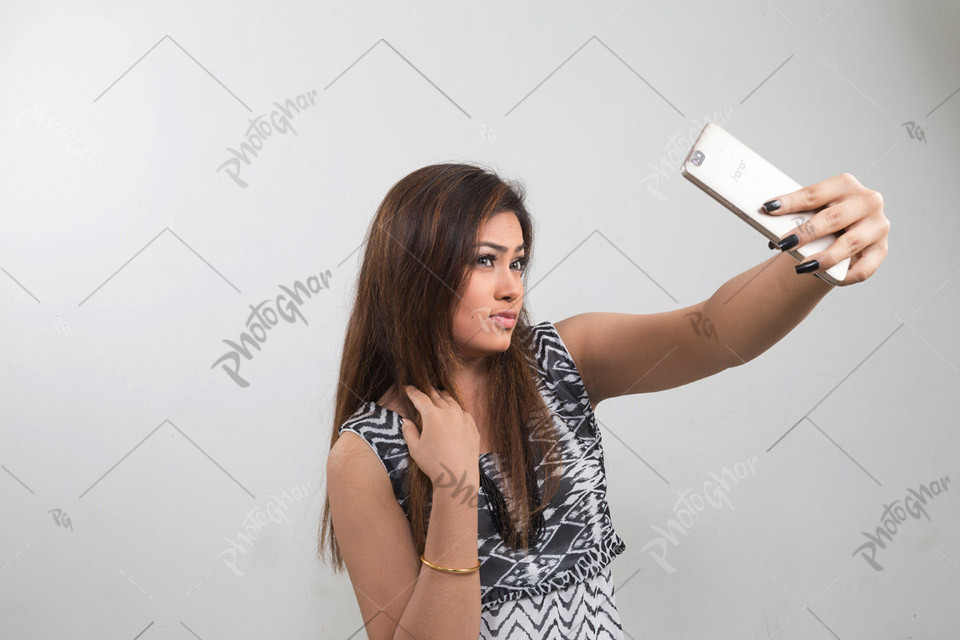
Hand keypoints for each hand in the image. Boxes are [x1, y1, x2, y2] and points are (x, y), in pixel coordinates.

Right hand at [399, 385, 479, 485]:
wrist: (458, 476)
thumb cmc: (433, 464)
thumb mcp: (415, 448)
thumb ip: (409, 432)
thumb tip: (405, 421)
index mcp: (433, 416)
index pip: (421, 399)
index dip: (413, 392)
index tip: (408, 388)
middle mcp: (449, 413)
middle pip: (438, 398)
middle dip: (430, 392)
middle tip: (425, 388)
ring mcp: (463, 419)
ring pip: (452, 403)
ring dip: (445, 397)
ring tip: (440, 393)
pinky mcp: (473, 428)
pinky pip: (464, 413)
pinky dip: (457, 409)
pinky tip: (455, 410)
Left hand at [762, 172, 889, 285]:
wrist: (846, 232)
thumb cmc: (823, 219)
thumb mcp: (813, 212)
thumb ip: (797, 219)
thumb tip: (772, 237)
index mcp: (845, 184)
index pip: (815, 193)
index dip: (791, 201)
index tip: (769, 208)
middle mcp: (867, 201)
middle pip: (834, 218)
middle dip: (807, 232)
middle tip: (784, 243)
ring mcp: (877, 226)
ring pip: (850, 243)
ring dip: (824, 257)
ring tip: (803, 267)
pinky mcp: (881, 250)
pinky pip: (863, 268)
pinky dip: (844, 276)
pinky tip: (827, 278)